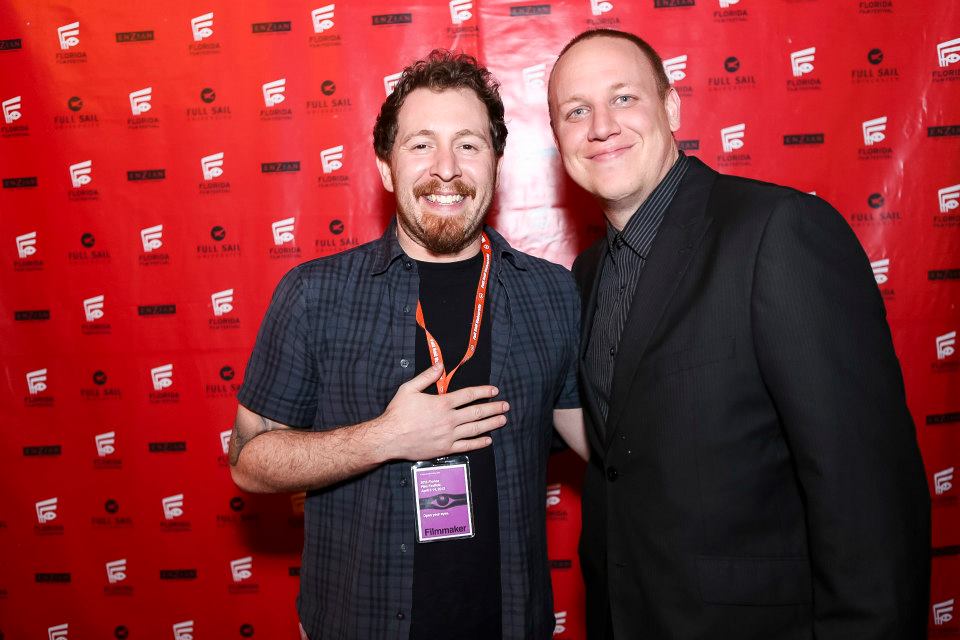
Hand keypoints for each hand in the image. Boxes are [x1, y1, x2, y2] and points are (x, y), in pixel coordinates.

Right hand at [377, 364, 508, 460]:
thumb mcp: (409, 389)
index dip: (483, 391)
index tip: (494, 390)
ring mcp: (449, 435)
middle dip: (493, 408)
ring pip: (475, 429)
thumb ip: (426, 376)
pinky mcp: (445, 449)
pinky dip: (479, 443)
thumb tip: (440, 365)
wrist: (389, 438)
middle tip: (505, 406)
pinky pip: (466, 446)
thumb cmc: (397, 413)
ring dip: (491, 424)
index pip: (468, 395)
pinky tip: (488, 440)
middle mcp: (449, 419)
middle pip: (477, 412)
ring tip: (502, 420)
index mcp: (442, 403)